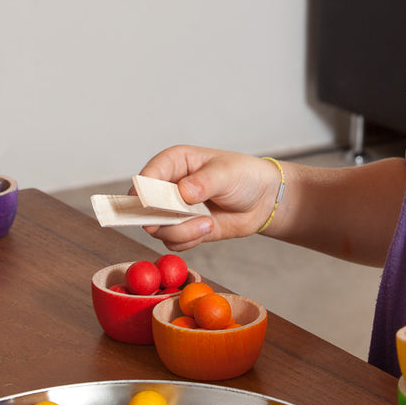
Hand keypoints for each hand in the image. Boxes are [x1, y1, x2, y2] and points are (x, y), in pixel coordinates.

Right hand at [136, 146, 281, 250]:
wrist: (262, 200)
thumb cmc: (244, 176)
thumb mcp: (226, 173)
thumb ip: (204, 182)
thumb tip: (182, 192)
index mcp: (173, 163)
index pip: (147, 176)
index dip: (143, 191)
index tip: (150, 204)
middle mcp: (168, 186)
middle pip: (145, 207)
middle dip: (160, 218)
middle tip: (178, 219)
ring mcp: (174, 210)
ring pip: (158, 228)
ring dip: (181, 231)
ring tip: (207, 223)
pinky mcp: (183, 228)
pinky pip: (173, 242)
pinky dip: (189, 241)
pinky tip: (209, 228)